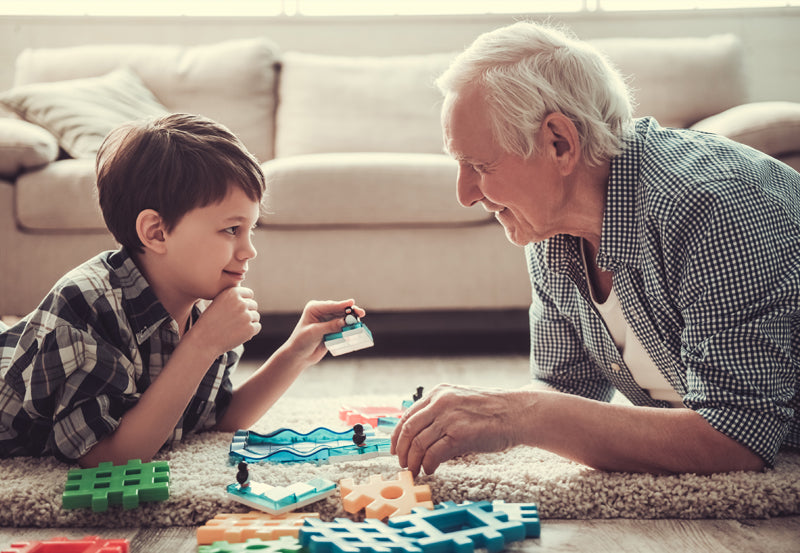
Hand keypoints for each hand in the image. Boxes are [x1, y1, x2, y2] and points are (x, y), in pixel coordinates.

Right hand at [189, 287, 260, 357]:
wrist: (203, 340)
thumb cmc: (209, 322)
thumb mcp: (218, 303)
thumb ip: (233, 298)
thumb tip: (249, 298)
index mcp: (232, 293)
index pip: (249, 294)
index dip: (244, 301)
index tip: (238, 310)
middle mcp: (241, 303)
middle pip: (254, 305)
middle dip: (247, 312)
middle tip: (235, 321)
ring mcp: (246, 316)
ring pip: (256, 316)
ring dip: (249, 322)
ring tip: (235, 328)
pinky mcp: (250, 329)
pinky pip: (257, 327)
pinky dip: (251, 331)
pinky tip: (238, 334)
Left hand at [285, 299, 366, 365]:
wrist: (298, 356)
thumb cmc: (301, 342)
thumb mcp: (315, 332)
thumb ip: (330, 326)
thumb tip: (346, 321)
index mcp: (315, 308)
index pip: (331, 305)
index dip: (342, 305)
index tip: (352, 303)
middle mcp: (323, 312)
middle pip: (340, 310)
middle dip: (350, 312)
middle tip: (360, 313)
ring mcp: (329, 321)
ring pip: (344, 319)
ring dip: (351, 321)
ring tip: (359, 323)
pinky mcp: (333, 331)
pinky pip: (344, 328)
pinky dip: (350, 329)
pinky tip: (356, 331)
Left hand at [391, 383, 522, 475]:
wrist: (518, 413)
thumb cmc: (492, 410)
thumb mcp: (460, 401)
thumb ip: (440, 412)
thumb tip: (419, 435)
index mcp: (439, 393)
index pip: (407, 415)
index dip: (397, 436)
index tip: (395, 450)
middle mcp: (441, 402)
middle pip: (408, 430)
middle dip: (402, 451)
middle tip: (403, 465)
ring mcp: (449, 417)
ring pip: (418, 443)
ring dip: (413, 461)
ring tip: (416, 471)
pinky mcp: (459, 434)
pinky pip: (433, 454)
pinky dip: (428, 465)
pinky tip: (431, 469)